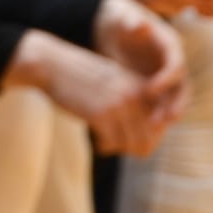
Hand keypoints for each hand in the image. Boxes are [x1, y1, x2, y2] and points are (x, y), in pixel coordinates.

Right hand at [9, 31, 170, 157]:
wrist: (51, 64)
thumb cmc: (81, 77)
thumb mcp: (114, 83)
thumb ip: (134, 102)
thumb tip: (148, 138)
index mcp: (142, 85)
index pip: (162, 125)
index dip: (147, 136)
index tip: (128, 135)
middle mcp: (135, 94)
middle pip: (150, 139)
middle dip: (133, 147)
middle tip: (116, 143)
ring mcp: (119, 104)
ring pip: (134, 145)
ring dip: (119, 148)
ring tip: (106, 142)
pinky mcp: (100, 114)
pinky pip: (112, 144)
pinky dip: (105, 147)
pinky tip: (96, 141)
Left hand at [92, 0, 189, 126]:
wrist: (111, 26)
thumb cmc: (117, 17)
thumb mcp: (121, 15)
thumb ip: (130, 20)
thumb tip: (141, 25)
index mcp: (169, 43)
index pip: (176, 64)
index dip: (166, 78)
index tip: (150, 89)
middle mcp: (172, 61)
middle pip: (182, 86)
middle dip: (176, 103)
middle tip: (165, 119)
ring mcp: (165, 74)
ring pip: (174, 98)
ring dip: (168, 113)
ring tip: (155, 128)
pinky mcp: (155, 85)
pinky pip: (161, 103)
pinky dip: (155, 114)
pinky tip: (144, 127)